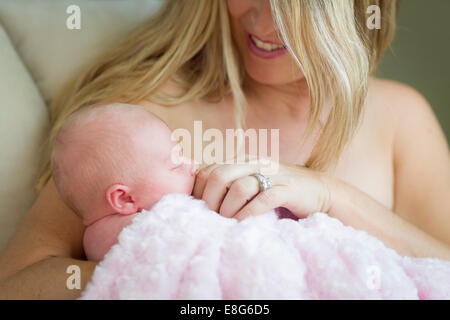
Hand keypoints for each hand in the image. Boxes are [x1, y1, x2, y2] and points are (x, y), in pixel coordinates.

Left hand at [192, 159, 331, 220]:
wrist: (319, 191)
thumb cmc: (279, 191)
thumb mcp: (252, 182)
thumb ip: (231, 184)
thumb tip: (201, 200)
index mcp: (243, 160)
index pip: (209, 169)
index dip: (198, 190)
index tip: (198, 208)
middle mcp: (255, 163)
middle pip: (220, 175)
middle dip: (210, 200)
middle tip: (211, 218)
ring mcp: (273, 174)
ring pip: (239, 187)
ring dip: (228, 209)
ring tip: (227, 222)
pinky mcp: (288, 189)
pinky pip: (263, 200)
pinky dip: (248, 213)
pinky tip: (243, 223)